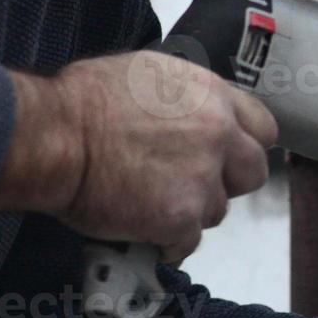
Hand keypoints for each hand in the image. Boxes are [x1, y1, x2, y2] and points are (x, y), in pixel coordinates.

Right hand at [0, 52, 275, 261]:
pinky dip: (165, 243)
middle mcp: (218, 134)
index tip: (227, 156)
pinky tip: (140, 230)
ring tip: (148, 202)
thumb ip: (185, 98)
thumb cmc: (83, 102)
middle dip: (227, 183)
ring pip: (217, 210)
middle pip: (253, 173)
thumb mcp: (147, 74)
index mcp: (212, 95)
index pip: (263, 127)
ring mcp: (203, 178)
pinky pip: (186, 242)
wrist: (54, 135)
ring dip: (189, 212)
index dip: (243, 146)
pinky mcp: (180, 217)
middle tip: (191, 184)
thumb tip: (190, 112)